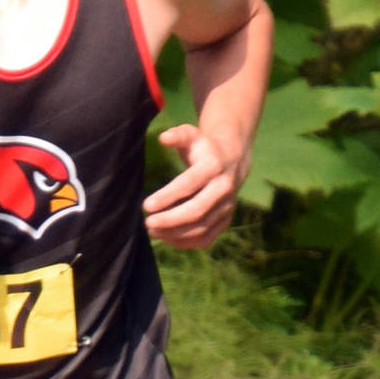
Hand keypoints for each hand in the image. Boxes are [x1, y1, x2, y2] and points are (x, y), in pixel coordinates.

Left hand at [144, 123, 245, 248]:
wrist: (233, 160)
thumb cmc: (204, 148)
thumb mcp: (192, 135)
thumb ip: (178, 135)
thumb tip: (163, 138)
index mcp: (213, 167)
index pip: (189, 185)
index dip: (167, 196)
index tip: (146, 206)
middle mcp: (223, 188)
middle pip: (197, 211)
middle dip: (170, 220)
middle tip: (147, 223)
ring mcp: (227, 207)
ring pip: (201, 228)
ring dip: (175, 233)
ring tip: (152, 230)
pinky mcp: (225, 221)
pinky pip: (206, 238)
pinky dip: (185, 242)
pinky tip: (167, 237)